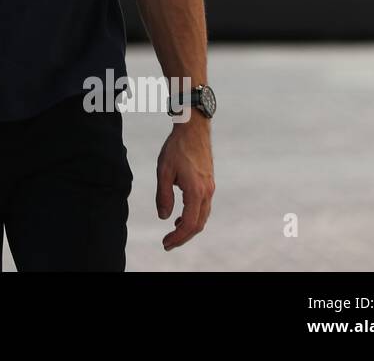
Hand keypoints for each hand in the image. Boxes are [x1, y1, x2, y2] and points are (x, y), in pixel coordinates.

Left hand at [156, 116, 213, 250]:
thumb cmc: (176, 148)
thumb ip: (163, 195)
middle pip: (198, 224)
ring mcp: (210, 188)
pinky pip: (203, 207)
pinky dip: (193, 217)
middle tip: (167, 243)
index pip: (189, 224)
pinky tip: (181, 216)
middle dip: (183, 237)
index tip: (165, 243)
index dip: (178, 237)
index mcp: (196, 191)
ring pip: (202, 217)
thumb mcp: (163, 171)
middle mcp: (207, 192)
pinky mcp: (209, 183)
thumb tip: (164, 217)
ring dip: (189, 228)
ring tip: (173, 232)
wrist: (194, 130)